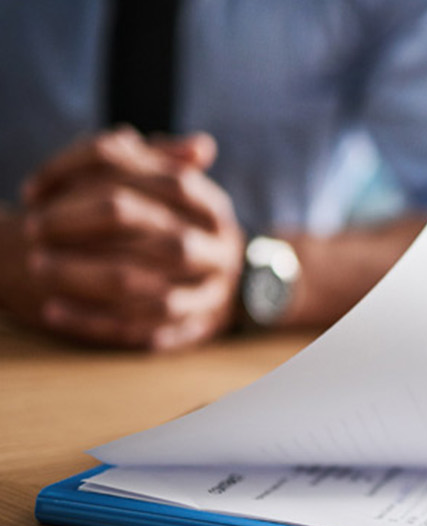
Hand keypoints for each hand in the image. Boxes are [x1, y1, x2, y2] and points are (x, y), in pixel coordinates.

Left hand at [19, 128, 242, 350]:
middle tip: (34, 227)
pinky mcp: (192, 331)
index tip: (36, 189)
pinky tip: (54, 311)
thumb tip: (126, 138)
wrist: (237, 288)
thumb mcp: (175, 192)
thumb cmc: (184, 228)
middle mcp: (219, 251)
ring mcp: (210, 295)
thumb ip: (150, 164)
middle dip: (86, 227)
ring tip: (38, 267)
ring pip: (147, 289)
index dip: (95, 179)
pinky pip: (141, 332)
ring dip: (86, 277)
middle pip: (155, 234)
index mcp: (213, 208)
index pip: (159, 179)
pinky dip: (94, 323)